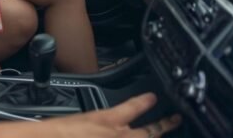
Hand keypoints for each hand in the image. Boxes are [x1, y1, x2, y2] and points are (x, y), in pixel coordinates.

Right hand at [44, 93, 180, 137]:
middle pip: (150, 131)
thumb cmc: (57, 133)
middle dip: (164, 125)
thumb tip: (94, 125)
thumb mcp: (77, 120)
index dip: (145, 101)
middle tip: (174, 120)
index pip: (133, 106)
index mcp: (108, 120)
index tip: (152, 97)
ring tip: (162, 131)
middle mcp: (120, 136)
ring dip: (152, 136)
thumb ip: (92, 123)